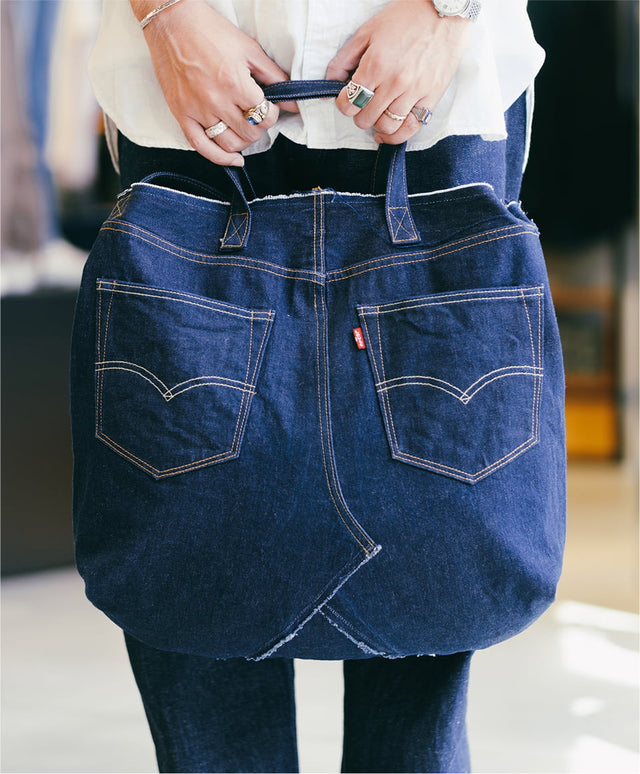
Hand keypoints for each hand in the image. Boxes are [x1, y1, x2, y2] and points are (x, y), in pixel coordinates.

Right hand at [132, 0, 297, 165]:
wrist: (171, 22)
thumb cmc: (210, 31)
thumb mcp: (249, 49)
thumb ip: (273, 76)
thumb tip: (293, 100)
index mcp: (235, 83)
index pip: (264, 116)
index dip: (272, 113)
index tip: (269, 106)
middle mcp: (216, 100)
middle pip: (249, 133)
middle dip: (258, 126)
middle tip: (255, 114)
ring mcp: (197, 110)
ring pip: (229, 144)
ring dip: (243, 141)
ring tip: (244, 129)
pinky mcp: (182, 114)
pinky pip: (202, 147)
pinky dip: (220, 158)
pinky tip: (234, 159)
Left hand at [325, 0, 470, 144]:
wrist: (444, 10)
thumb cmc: (405, 17)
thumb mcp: (367, 31)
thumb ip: (344, 58)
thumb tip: (330, 81)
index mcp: (375, 65)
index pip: (348, 103)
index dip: (343, 104)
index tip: (346, 99)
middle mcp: (394, 82)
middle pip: (365, 118)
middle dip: (359, 114)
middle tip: (363, 104)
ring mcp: (414, 92)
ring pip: (386, 126)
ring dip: (376, 125)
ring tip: (376, 114)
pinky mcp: (431, 98)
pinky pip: (410, 128)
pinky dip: (396, 136)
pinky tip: (387, 132)